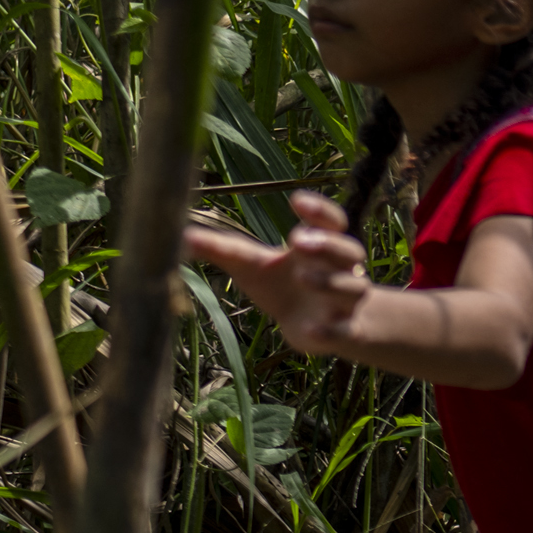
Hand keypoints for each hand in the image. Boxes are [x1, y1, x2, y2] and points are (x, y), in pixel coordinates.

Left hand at [184, 189, 372, 354]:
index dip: (318, 211)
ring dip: (329, 281)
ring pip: (351, 289)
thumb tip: (181, 235)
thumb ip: (223, 249)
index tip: (295, 200)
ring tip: (302, 276)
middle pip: (349, 250)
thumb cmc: (282, 287)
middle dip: (327, 244)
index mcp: (320, 246)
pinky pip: (343, 330)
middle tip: (296, 240)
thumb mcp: (252, 265)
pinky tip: (309, 329)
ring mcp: (344, 302)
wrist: (315, 328)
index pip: (331, 221)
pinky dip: (329, 330)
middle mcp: (340, 270)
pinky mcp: (343, 331)